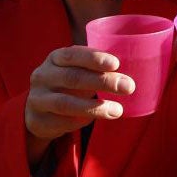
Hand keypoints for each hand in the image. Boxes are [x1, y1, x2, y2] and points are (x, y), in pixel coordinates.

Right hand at [24, 46, 133, 164]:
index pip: (72, 54)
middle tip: (128, 87)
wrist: (38, 109)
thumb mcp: (79, 70)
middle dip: (103, 82)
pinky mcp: (37, 120)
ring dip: (95, 107)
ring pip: (65, 103)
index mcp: (55, 58)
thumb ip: (99, 69)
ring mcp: (36, 98)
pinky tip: (97, 119)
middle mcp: (42, 76)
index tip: (116, 63)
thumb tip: (140, 70)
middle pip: (73, 78)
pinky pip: (62, 122)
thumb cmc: (70, 83)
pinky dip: (81, 121)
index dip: (94, 58)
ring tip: (118, 110)